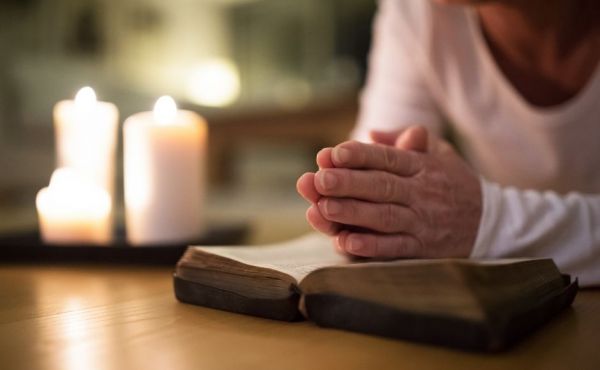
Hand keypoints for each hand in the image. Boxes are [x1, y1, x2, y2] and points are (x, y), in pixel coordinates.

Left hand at [297, 126, 481, 258]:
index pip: (388, 158)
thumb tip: (371, 134)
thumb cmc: (452, 182)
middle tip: (320, 179)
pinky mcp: (422, 249)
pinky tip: (346, 243)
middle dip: (349, 182)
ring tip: (323, 208)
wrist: (490, 223)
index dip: (360, 155)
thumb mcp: (438, 152)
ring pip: (384, 217)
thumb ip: (406, 140)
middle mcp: (422, 193)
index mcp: (422, 166)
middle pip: (382, 186)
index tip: (332, 153)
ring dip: (353, 214)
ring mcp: (422, 222)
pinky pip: (395, 248)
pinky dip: (371, 247)